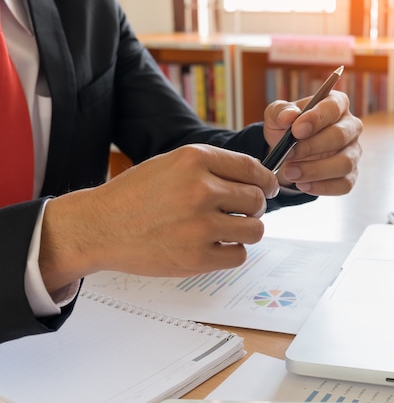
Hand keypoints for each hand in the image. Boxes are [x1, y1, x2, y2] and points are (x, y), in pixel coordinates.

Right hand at [38, 144, 279, 293]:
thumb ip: (213, 168)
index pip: (253, 168)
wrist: (100, 227)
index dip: (267, 181)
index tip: (269, 188)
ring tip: (229, 230)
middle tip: (242, 212)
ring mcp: (200, 226)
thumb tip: (257, 180)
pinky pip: (239, 255)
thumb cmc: (136, 195)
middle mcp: (201, 190)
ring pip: (255, 229)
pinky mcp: (196, 257)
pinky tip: (215, 246)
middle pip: (257, 200)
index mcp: (196, 160)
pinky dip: (231, 252)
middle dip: (255, 207)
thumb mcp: (172, 164)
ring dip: (247, 230)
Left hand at [264, 90, 362, 194]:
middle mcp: (351, 126)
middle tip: (288, 155)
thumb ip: (280, 113)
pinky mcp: (351, 174)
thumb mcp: (277, 117)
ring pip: (345, 163)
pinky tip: (302, 185)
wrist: (287, 154)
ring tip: (291, 173)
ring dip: (315, 170)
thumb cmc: (287, 129)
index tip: (296, 131)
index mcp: (336, 104)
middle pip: (340, 136)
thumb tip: (288, 116)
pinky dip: (321, 187)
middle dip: (312, 147)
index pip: (333, 107)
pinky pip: (344, 184)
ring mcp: (353, 152)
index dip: (316, 119)